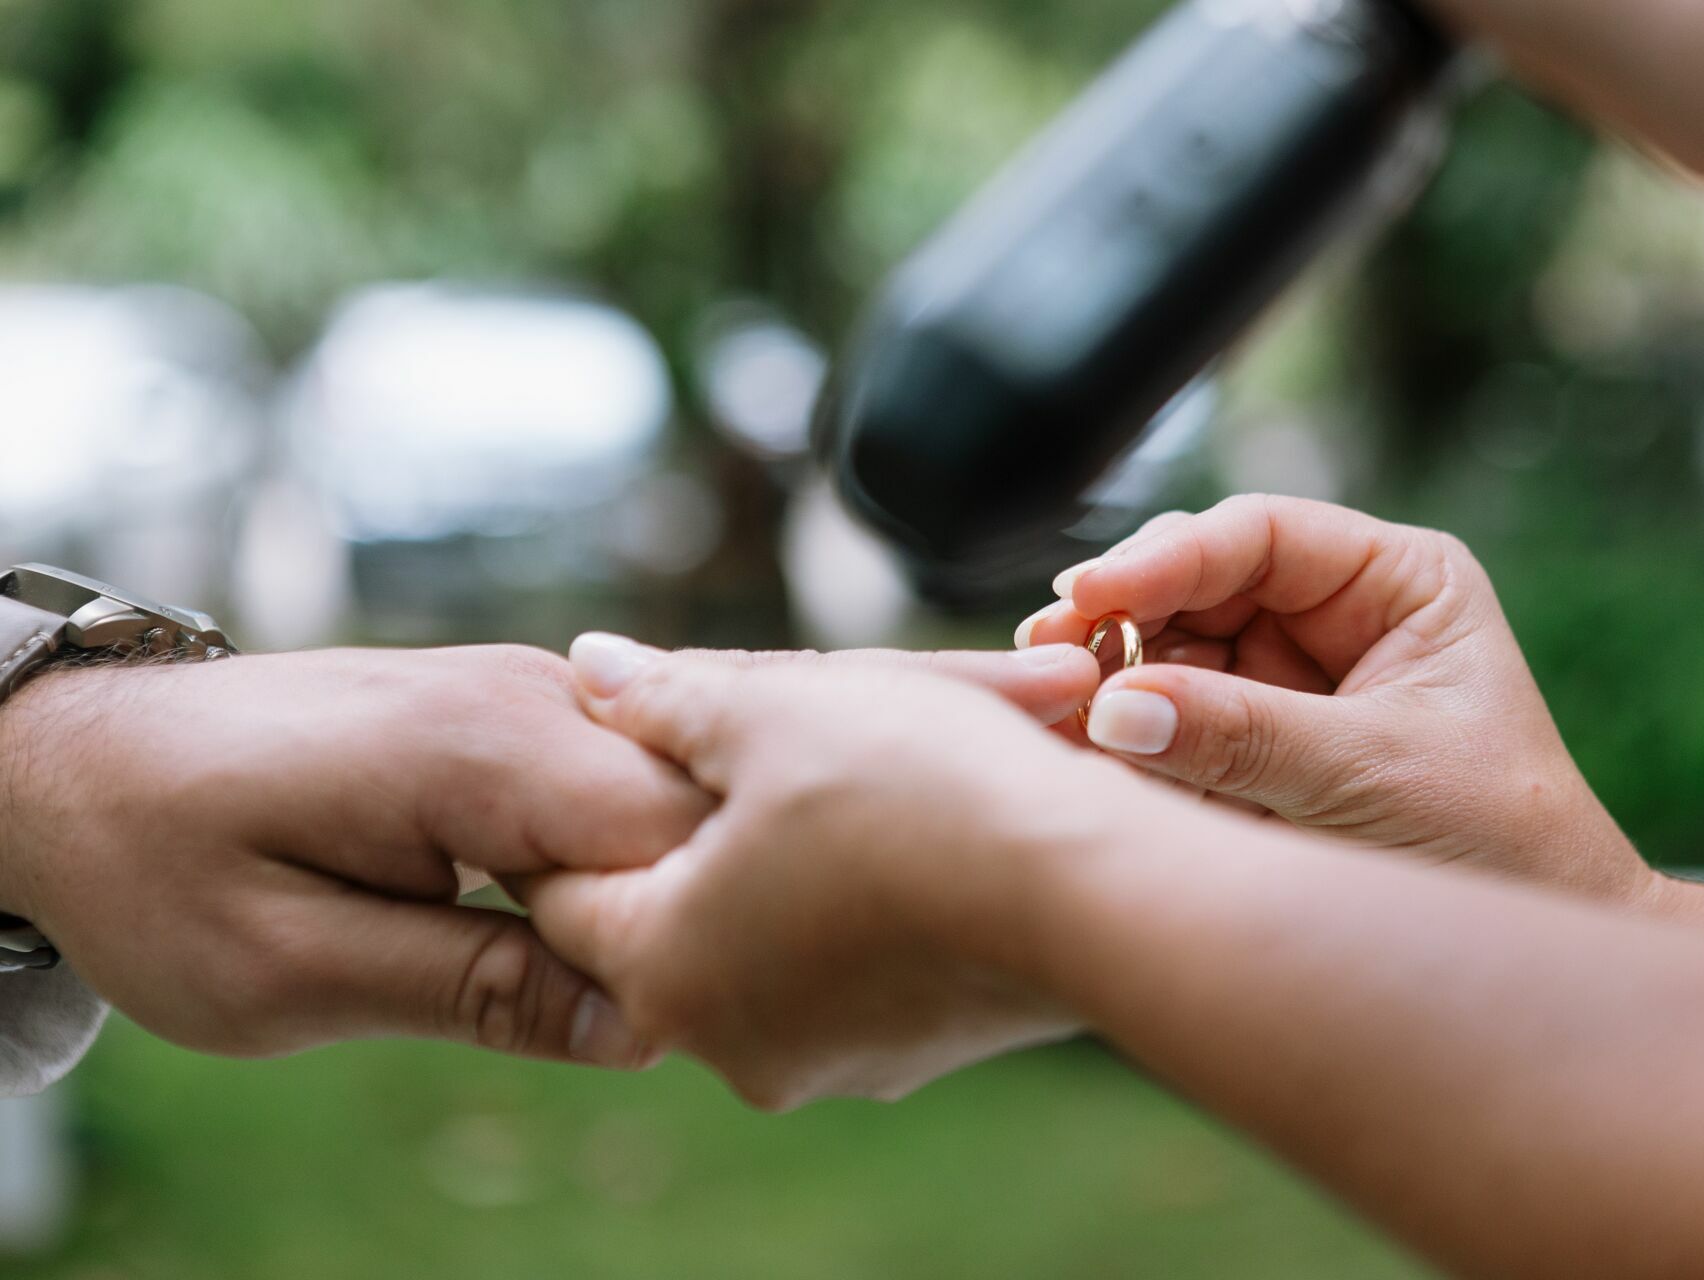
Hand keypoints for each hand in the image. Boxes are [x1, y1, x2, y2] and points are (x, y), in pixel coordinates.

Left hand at [0, 646, 713, 1065]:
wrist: (83, 757)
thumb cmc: (162, 864)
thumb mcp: (289, 970)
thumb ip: (472, 991)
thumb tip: (639, 1030)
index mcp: (484, 748)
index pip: (682, 840)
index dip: (682, 943)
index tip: (616, 1021)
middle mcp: (534, 692)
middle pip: (703, 811)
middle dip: (687, 918)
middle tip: (584, 1006)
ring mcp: (538, 690)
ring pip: (679, 799)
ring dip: (655, 893)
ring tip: (561, 967)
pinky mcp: (529, 709)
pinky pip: (629, 787)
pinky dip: (621, 863)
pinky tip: (556, 918)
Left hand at [521, 640, 1122, 1111]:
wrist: (1099, 896)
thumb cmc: (917, 793)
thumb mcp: (772, 713)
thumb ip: (662, 696)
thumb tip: (588, 666)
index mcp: (663, 968)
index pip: (563, 887)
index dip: (579, 799)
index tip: (618, 736)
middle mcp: (730, 1043)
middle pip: (675, 909)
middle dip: (698, 817)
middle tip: (743, 734)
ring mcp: (830, 1059)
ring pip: (768, 932)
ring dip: (787, 853)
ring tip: (847, 764)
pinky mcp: (913, 1052)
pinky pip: (850, 960)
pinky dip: (859, 895)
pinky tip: (914, 823)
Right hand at [1022, 495, 1645, 900]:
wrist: (1527, 950)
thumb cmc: (1495, 843)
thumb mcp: (1368, 777)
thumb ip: (1240, 736)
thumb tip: (1111, 709)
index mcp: (1394, 582)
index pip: (1258, 536)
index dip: (1165, 557)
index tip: (1088, 593)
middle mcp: (1332, 617)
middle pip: (1196, 584)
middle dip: (1122, 615)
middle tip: (1044, 651)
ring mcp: (1285, 682)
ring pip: (1168, 651)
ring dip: (1109, 675)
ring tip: (1049, 705)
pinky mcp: (1248, 750)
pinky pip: (1166, 721)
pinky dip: (1120, 734)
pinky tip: (1075, 744)